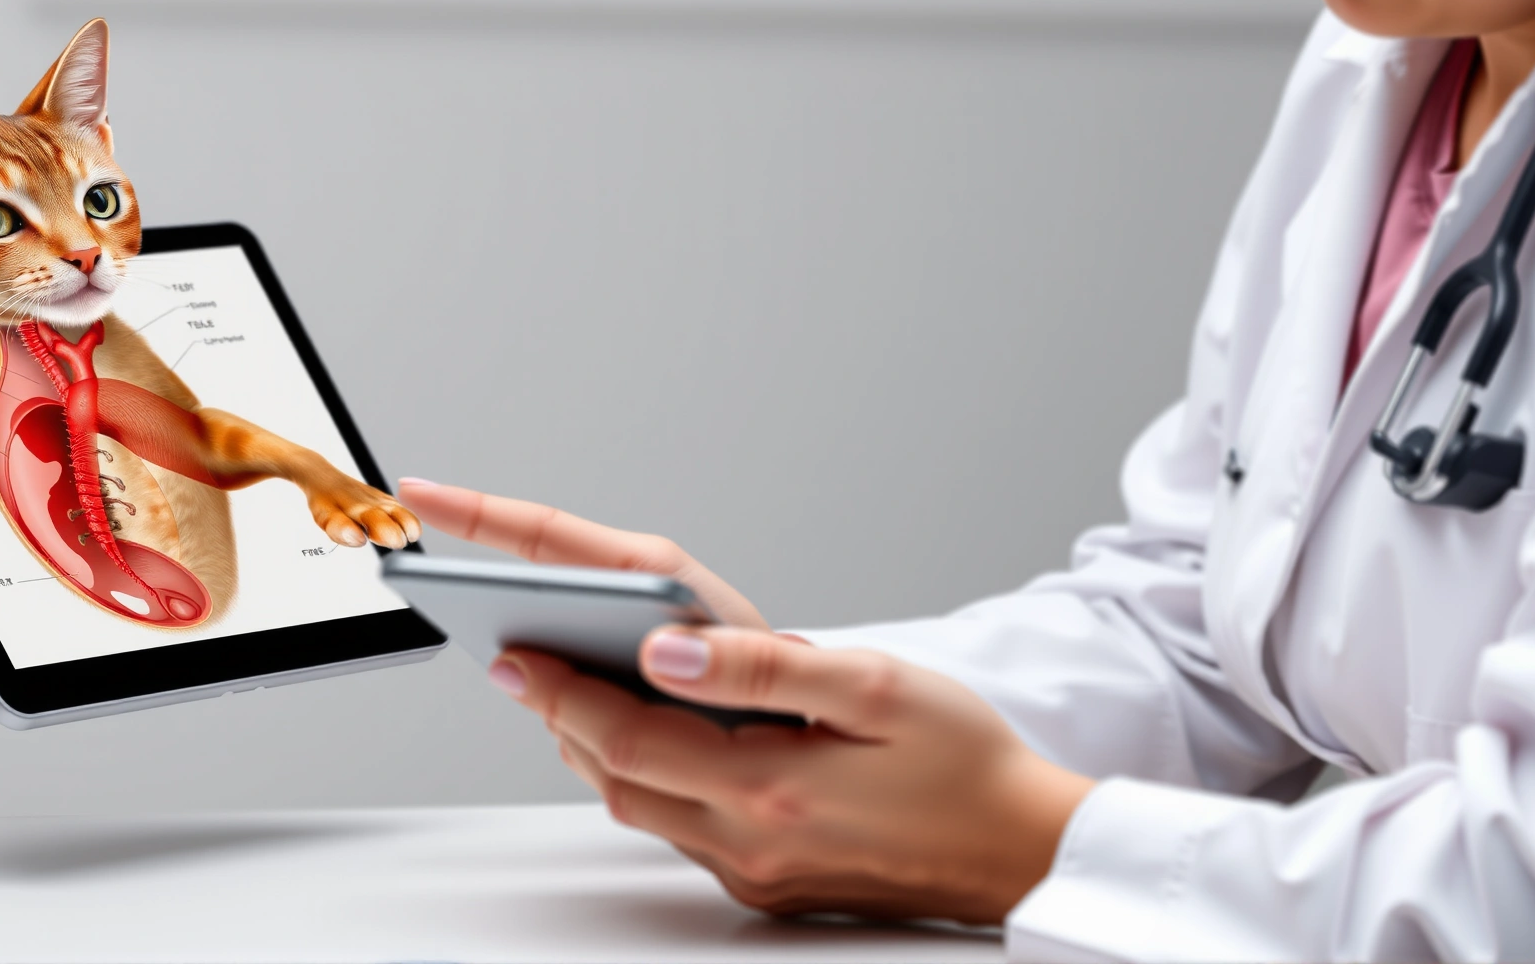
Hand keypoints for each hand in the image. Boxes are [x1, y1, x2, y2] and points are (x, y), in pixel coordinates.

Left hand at [397, 481, 1091, 924]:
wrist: (1024, 849)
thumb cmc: (965, 761)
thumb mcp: (875, 686)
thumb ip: (763, 668)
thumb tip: (663, 652)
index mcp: (770, 790)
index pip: (627, 737)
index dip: (558, 691)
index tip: (510, 649)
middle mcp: (750, 844)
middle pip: (616, 779)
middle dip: (559, 717)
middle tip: (519, 657)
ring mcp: (756, 873)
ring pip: (641, 809)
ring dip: (599, 749)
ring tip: (570, 685)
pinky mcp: (769, 885)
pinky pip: (680, 830)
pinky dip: (649, 780)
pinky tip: (654, 737)